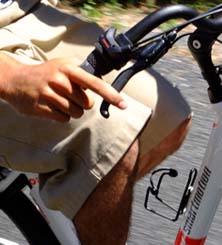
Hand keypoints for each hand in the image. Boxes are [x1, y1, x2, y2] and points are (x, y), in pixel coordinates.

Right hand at [0, 56, 126, 122]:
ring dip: (71, 110)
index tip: (124, 104)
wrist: (15, 80)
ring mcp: (49, 94)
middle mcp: (59, 81)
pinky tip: (51, 106)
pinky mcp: (41, 108)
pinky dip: (61, 115)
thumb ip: (84, 75)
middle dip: (82, 102)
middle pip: (87, 103)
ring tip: (58, 100)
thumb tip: (105, 85)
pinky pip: (64, 119)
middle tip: (68, 95)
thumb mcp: (64, 66)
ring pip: (76, 113)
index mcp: (68, 69)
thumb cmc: (47, 74)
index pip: (95, 83)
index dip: (111, 94)